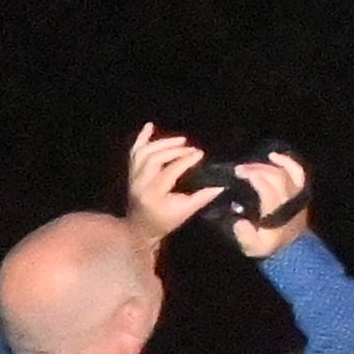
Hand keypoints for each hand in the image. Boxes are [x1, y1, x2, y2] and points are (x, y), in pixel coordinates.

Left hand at [123, 128, 203, 246]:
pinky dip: (142, 138)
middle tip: (192, 148)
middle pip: (154, 158)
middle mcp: (140, 182)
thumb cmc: (164, 221)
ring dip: (162, 143)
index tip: (200, 154)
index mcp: (154, 193)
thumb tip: (221, 185)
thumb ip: (202, 197)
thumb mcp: (185, 212)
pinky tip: (149, 126)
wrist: (138, 228)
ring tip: (181, 140)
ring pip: (144, 152)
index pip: (169, 170)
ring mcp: (133, 176)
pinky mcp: (132, 172)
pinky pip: (134, 152)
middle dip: (174, 150)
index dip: (185, 160)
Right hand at [224, 155, 310, 258]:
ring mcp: (298, 194)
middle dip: (257, 169)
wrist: (292, 247)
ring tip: (250, 164)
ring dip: (268, 165)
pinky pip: (299, 173)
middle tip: (239, 168)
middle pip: (276, 177)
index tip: (238, 172)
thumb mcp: (254, 247)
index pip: (268, 188)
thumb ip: (245, 236)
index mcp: (277, 213)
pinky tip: (274, 155)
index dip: (254, 176)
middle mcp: (289, 200)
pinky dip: (288, 162)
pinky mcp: (302, 191)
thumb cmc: (269, 244)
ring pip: (286, 173)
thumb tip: (239, 222)